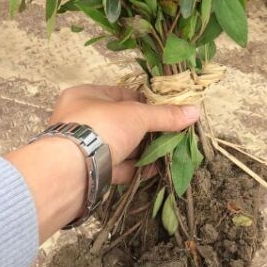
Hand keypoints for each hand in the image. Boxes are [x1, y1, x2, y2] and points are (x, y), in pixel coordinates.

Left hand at [52, 84, 198, 183]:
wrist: (72, 172)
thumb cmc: (100, 129)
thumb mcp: (137, 116)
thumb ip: (165, 115)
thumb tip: (194, 111)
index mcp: (84, 96)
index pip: (120, 94)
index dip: (144, 101)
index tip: (165, 108)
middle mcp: (80, 120)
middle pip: (120, 122)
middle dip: (145, 129)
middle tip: (170, 131)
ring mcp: (84, 147)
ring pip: (119, 145)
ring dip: (142, 149)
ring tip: (168, 150)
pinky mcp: (90, 171)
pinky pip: (117, 167)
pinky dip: (136, 168)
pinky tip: (156, 168)